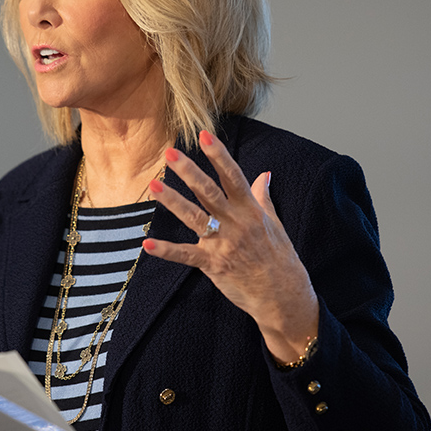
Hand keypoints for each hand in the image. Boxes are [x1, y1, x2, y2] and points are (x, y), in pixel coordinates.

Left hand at [143, 130, 319, 363]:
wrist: (283, 295)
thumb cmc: (280, 258)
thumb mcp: (275, 224)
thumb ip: (262, 198)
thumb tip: (263, 174)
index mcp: (251, 210)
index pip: (233, 176)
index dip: (218, 155)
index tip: (204, 135)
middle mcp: (236, 223)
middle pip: (209, 192)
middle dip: (189, 171)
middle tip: (170, 153)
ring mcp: (223, 244)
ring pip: (194, 217)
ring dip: (173, 201)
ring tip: (154, 185)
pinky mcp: (213, 265)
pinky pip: (186, 255)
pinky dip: (166, 250)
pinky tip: (147, 244)